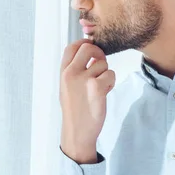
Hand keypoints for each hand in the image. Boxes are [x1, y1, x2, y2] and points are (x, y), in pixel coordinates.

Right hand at [59, 39, 115, 163]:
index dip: (83, 43)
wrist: (77, 131)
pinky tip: (105, 92)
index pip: (71, 47)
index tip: (91, 49)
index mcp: (63, 72)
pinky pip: (110, 74)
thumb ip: (74, 70)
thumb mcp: (66, 87)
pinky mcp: (97, 88)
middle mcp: (71, 73)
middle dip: (99, 53)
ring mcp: (84, 80)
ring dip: (106, 73)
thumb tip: (88, 52)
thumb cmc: (74, 110)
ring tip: (100, 87)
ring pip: (103, 64)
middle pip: (88, 48)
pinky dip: (111, 82)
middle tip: (100, 63)